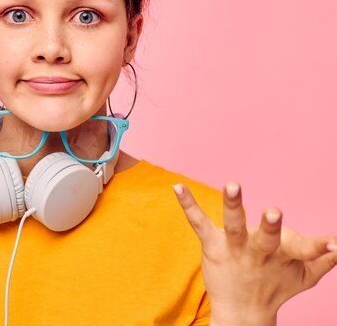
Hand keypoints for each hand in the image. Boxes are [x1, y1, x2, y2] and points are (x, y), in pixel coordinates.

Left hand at [173, 182, 336, 325]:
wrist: (242, 312)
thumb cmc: (275, 286)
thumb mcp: (303, 276)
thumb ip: (324, 259)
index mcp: (283, 256)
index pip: (305, 250)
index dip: (320, 247)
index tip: (335, 244)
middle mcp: (258, 252)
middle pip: (266, 238)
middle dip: (270, 225)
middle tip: (273, 211)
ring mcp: (233, 248)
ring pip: (234, 226)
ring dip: (233, 206)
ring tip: (232, 185)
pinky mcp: (212, 245)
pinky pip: (198, 222)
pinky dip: (188, 204)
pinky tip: (177, 187)